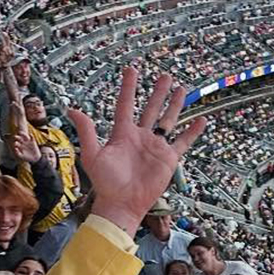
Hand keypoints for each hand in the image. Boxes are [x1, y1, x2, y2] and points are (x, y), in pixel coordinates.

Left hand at [10, 128, 40, 163]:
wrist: (34, 158)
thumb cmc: (27, 157)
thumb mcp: (22, 156)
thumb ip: (18, 153)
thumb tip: (15, 148)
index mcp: (19, 146)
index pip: (16, 142)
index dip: (15, 142)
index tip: (15, 143)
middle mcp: (23, 142)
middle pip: (19, 138)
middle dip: (17, 137)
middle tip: (15, 137)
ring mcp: (28, 141)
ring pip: (25, 136)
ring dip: (24, 135)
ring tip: (23, 136)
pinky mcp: (32, 141)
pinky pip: (32, 137)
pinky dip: (31, 135)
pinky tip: (30, 134)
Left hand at [71, 68, 205, 235]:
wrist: (121, 204)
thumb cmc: (105, 183)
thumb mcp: (92, 155)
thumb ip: (86, 131)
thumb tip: (72, 109)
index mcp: (122, 134)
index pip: (126, 105)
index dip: (129, 87)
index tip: (132, 70)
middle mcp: (140, 137)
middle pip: (151, 108)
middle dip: (158, 92)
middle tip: (165, 76)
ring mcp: (155, 147)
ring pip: (168, 120)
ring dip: (175, 105)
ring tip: (181, 88)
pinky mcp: (168, 159)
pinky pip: (182, 142)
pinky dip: (192, 132)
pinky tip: (201, 120)